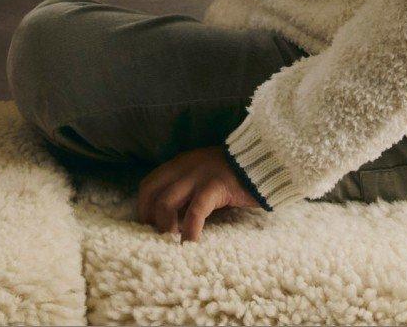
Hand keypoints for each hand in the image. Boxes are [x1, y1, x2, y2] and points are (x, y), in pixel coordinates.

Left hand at [136, 146, 260, 242]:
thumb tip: (174, 216)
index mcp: (179, 164)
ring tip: (172, 244)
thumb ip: (188, 188)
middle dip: (150, 217)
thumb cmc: (233, 174)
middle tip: (159, 238)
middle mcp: (183, 167)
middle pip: (152, 192)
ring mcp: (198, 176)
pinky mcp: (215, 186)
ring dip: (166, 226)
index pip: (149, 184)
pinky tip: (190, 245)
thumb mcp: (203, 175)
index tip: (149, 227)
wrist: (262, 160)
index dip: (144, 206)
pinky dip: (189, 230)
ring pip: (167, 201)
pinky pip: (195, 211)